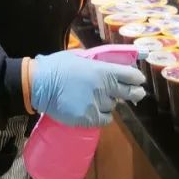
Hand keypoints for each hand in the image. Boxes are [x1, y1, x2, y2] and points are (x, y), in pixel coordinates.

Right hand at [29, 51, 145, 127]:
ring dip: (109, 104)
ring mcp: (97, 104)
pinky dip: (101, 116)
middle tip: (136, 94)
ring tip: (97, 100)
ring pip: (113, 107)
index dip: (137, 78)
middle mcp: (104, 88)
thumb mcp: (80, 58)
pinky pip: (104, 120)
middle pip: (129, 93)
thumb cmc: (57, 66)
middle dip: (135, 93)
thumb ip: (96, 64)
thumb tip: (107, 66)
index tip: (139, 80)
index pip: (130, 75)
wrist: (40, 84)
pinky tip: (94, 112)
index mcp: (103, 71)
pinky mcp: (88, 118)